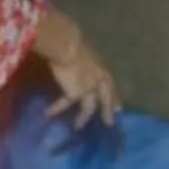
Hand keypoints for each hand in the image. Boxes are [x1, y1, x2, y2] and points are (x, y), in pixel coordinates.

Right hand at [35, 7, 119, 127]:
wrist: (67, 44)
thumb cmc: (72, 42)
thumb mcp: (83, 51)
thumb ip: (83, 60)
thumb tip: (76, 60)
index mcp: (102, 68)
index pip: (110, 85)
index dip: (114, 96)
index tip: (119, 108)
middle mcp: (99, 80)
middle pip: (106, 99)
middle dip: (108, 110)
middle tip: (110, 123)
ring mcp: (89, 88)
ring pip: (89, 107)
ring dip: (83, 118)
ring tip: (78, 127)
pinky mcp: (76, 93)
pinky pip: (67, 104)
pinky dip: (57, 107)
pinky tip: (49, 113)